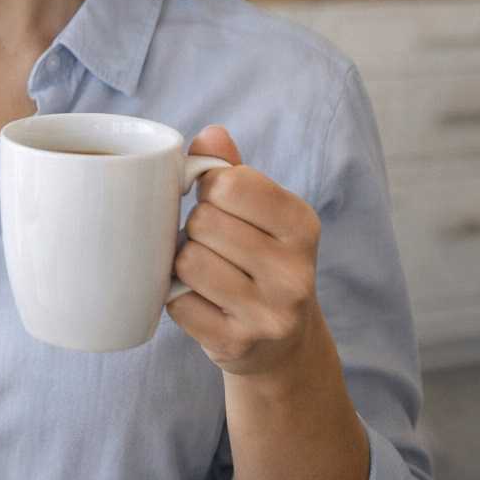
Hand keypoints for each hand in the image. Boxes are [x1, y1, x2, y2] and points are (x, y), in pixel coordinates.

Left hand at [166, 125, 323, 377]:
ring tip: (206, 271)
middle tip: (213, 244)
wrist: (282, 345)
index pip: (229, 183)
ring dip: (183, 263)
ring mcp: (269, 313)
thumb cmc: (259, 259)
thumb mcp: (260, 212)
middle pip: (204, 222)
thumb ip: (232, 169)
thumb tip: (211, 134)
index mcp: (302, 225)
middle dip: (196, 228)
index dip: (209, 188)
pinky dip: (178, 298)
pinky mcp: (236, 344)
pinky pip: (177, 302)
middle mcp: (295, 272)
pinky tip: (201, 301)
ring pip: (188, 262)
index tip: (217, 202)